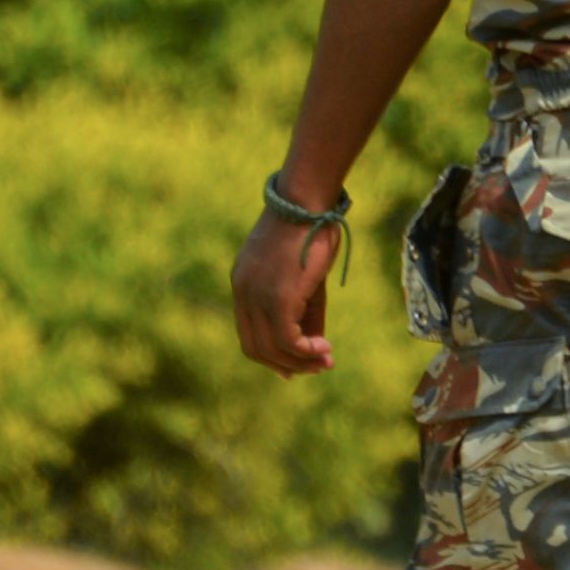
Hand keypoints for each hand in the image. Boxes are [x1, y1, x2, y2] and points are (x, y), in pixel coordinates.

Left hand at [232, 204, 340, 378]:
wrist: (307, 203)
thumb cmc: (311, 231)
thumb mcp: (306, 278)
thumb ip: (306, 313)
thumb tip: (315, 346)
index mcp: (243, 284)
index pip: (249, 334)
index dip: (273, 356)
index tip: (298, 365)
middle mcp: (243, 293)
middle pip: (256, 348)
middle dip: (288, 364)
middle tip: (318, 367)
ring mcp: (256, 296)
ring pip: (272, 348)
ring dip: (301, 361)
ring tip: (326, 360)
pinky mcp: (276, 298)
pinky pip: (287, 339)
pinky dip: (305, 351)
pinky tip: (324, 348)